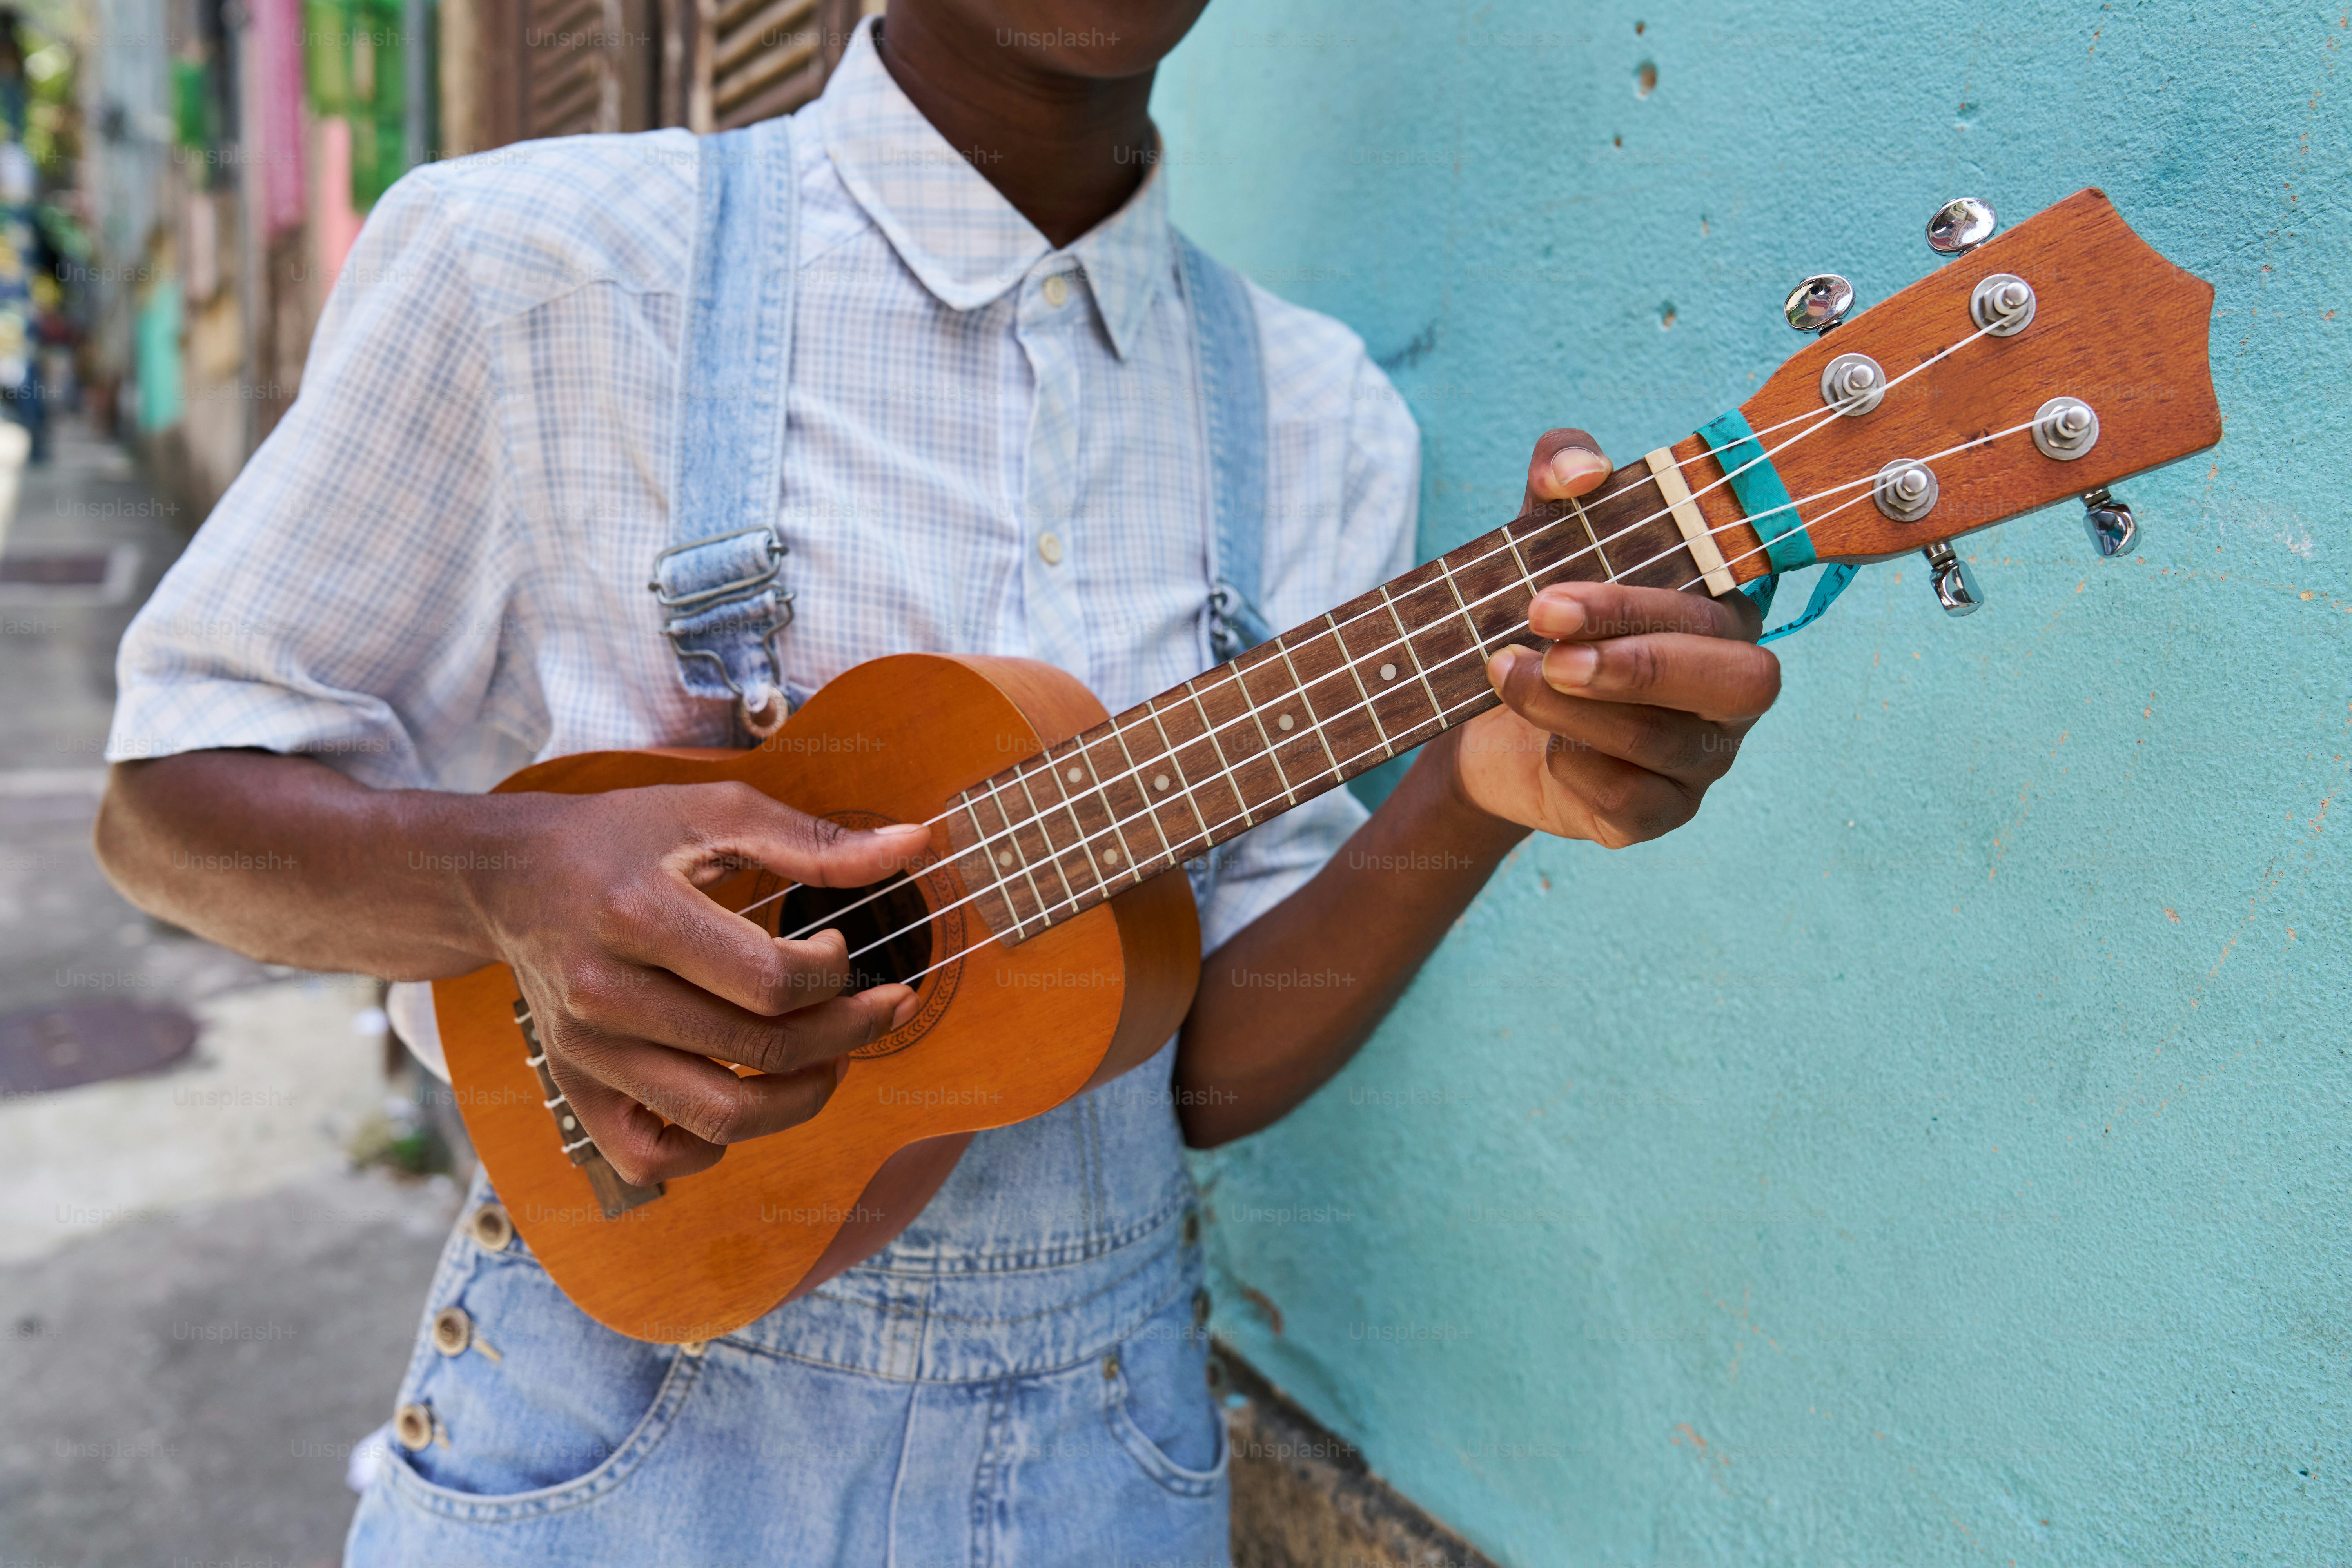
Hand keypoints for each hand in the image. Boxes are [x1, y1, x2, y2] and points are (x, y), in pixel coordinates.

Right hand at [463, 783, 930, 1184]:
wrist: (512, 877)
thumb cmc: (623, 837)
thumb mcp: (714, 811)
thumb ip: (815, 840)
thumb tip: (915, 845)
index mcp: (639, 915)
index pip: (772, 981)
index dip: (835, 974)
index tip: (842, 947)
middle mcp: (607, 995)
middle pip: (760, 1050)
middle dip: (846, 1033)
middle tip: (876, 1007)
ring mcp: (588, 1052)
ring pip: (721, 1118)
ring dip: (801, 1099)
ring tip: (830, 1059)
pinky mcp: (576, 1088)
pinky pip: (653, 1159)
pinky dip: (711, 1147)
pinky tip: (744, 1095)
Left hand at [1442, 428, 1781, 848]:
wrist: (1488, 721)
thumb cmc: (1540, 619)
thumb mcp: (1541, 533)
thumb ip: (1560, 472)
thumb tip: (1582, 472)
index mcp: (1722, 614)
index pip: (1722, 604)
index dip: (1640, 602)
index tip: (1548, 596)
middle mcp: (1732, 688)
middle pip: (1736, 679)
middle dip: (1635, 663)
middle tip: (1541, 640)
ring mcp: (1705, 758)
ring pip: (1673, 743)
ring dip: (1582, 710)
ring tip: (1507, 677)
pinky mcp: (1661, 813)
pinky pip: (1641, 804)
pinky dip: (1585, 773)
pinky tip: (1546, 748)